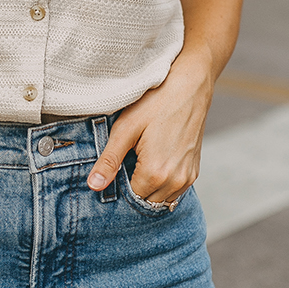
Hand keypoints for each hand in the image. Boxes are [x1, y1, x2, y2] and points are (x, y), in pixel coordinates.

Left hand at [87, 53, 214, 205]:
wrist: (190, 86)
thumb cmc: (156, 103)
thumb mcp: (125, 129)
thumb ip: (109, 161)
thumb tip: (94, 186)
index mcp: (155, 173)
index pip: (130, 199)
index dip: (118, 188)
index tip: (113, 171)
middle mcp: (175, 181)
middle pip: (146, 201)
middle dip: (133, 190)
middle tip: (124, 165)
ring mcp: (188, 177)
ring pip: (161, 200)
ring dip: (148, 189)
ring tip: (139, 164)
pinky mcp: (194, 170)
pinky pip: (174, 191)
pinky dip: (162, 185)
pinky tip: (153, 164)